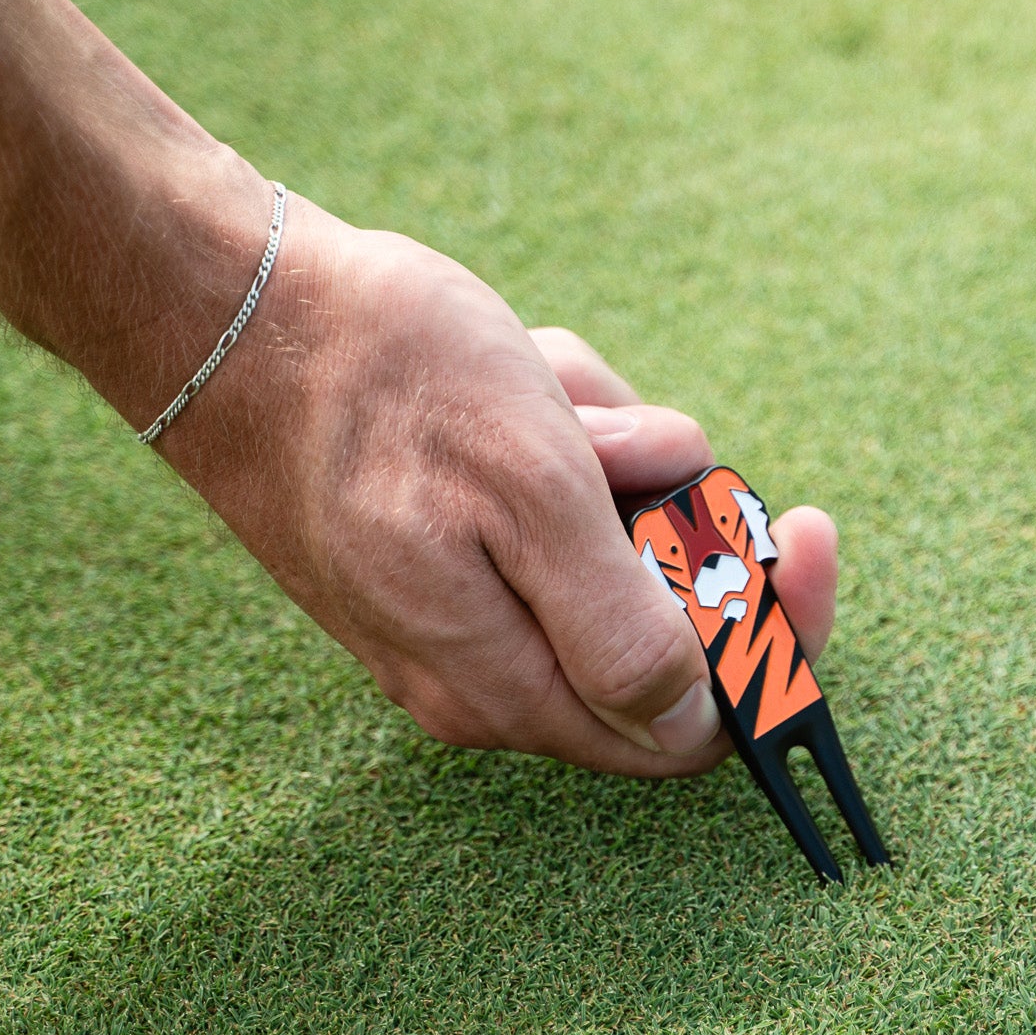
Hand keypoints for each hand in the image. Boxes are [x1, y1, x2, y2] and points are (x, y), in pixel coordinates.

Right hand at [162, 191, 837, 776]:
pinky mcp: (441, 550)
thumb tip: (694, 716)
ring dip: (609, 453)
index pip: (695, 725)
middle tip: (620, 431)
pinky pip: (551, 506)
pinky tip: (514, 380)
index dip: (776, 640)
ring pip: (609, 543)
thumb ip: (620, 623)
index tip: (809, 530)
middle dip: (670, 508)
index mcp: (511, 686)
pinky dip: (559, 433)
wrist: (226, 308)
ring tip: (543, 390)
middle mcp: (486, 674)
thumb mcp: (532, 490)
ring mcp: (460, 610)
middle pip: (657, 621)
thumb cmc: (382, 383)